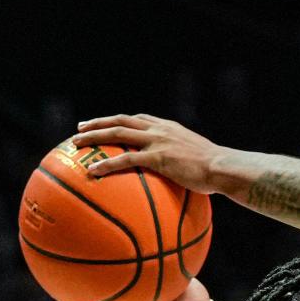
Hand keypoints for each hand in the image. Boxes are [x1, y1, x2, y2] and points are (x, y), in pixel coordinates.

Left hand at [72, 114, 218, 189]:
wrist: (223, 167)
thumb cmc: (216, 171)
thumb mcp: (199, 161)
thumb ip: (186, 165)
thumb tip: (184, 181)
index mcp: (168, 128)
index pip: (140, 119)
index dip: (120, 121)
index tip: (106, 124)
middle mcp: (159, 130)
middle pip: (122, 120)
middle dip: (98, 123)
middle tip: (80, 128)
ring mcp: (157, 141)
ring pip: (117, 133)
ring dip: (94, 136)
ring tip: (76, 144)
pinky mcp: (157, 157)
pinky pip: (126, 159)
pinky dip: (107, 164)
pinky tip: (93, 171)